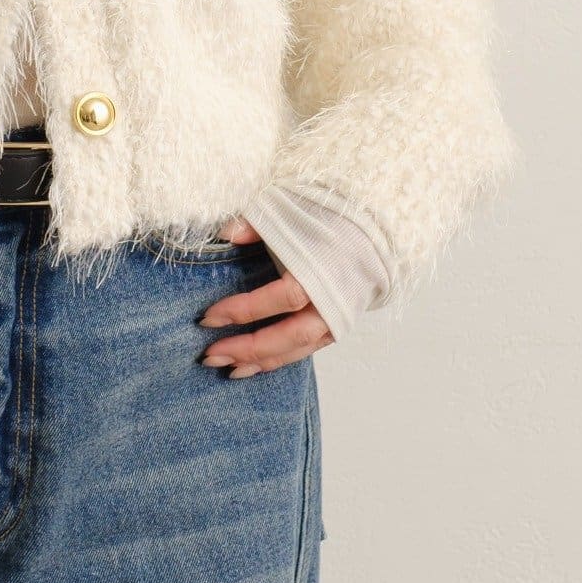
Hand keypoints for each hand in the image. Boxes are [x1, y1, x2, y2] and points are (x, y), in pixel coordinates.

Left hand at [196, 217, 335, 375]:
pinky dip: (279, 359)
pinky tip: (253, 367)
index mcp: (321, 272)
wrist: (373, 232)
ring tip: (227, 369)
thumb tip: (224, 234)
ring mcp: (337, 318)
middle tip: (210, 355)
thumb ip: (256, 225)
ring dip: (261, 362)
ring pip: (297, 349)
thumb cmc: (328, 219)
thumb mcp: (290, 212)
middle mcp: (331, 301)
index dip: (243, 310)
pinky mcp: (337, 327)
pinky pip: (306, 350)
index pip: (280, 299)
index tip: (208, 318)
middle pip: (289, 335)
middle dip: (248, 348)